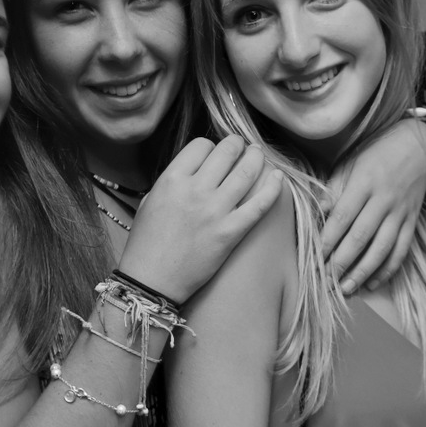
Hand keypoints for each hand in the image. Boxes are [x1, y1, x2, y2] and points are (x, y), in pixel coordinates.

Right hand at [117, 135, 282, 303]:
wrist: (151, 280)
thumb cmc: (147, 243)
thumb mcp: (150, 201)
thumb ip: (172, 181)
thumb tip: (195, 169)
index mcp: (172, 179)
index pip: (201, 145)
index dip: (210, 147)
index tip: (214, 154)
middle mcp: (195, 190)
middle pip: (227, 152)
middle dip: (237, 145)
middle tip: (243, 147)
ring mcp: (215, 211)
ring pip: (247, 172)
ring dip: (257, 159)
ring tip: (259, 155)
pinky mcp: (231, 232)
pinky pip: (259, 204)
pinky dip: (273, 188)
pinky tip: (278, 178)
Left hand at [324, 118, 425, 294]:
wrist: (418, 146)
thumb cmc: (375, 154)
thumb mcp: (350, 162)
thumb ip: (333, 188)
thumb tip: (318, 213)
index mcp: (365, 182)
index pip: (343, 216)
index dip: (328, 240)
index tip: (314, 258)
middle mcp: (384, 199)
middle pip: (361, 236)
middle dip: (341, 262)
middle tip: (324, 282)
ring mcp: (401, 212)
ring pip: (382, 248)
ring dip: (363, 271)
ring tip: (345, 289)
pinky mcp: (413, 222)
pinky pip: (401, 250)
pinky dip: (387, 269)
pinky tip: (371, 283)